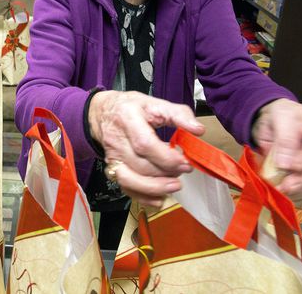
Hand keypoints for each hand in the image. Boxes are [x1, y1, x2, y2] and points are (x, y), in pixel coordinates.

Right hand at [88, 91, 204, 206]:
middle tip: (183, 171)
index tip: (184, 162)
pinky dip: (143, 197)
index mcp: (128, 119)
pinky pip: (125, 187)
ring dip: (155, 188)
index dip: (166, 158)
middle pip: (139, 164)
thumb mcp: (155, 103)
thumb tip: (198, 130)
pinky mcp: (111, 167)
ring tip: (174, 186)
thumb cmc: (131, 107)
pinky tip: (159, 198)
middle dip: (165, 173)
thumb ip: (179, 114)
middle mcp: (116, 139)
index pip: (144, 144)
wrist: (103, 112)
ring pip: (130, 179)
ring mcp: (112, 156)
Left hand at [252, 98, 301, 198]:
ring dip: (297, 187)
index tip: (293, 166)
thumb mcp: (282, 117)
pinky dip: (293, 192)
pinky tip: (282, 190)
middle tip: (285, 184)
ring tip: (280, 188)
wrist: (272, 121)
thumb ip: (285, 138)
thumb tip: (285, 164)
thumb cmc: (282, 115)